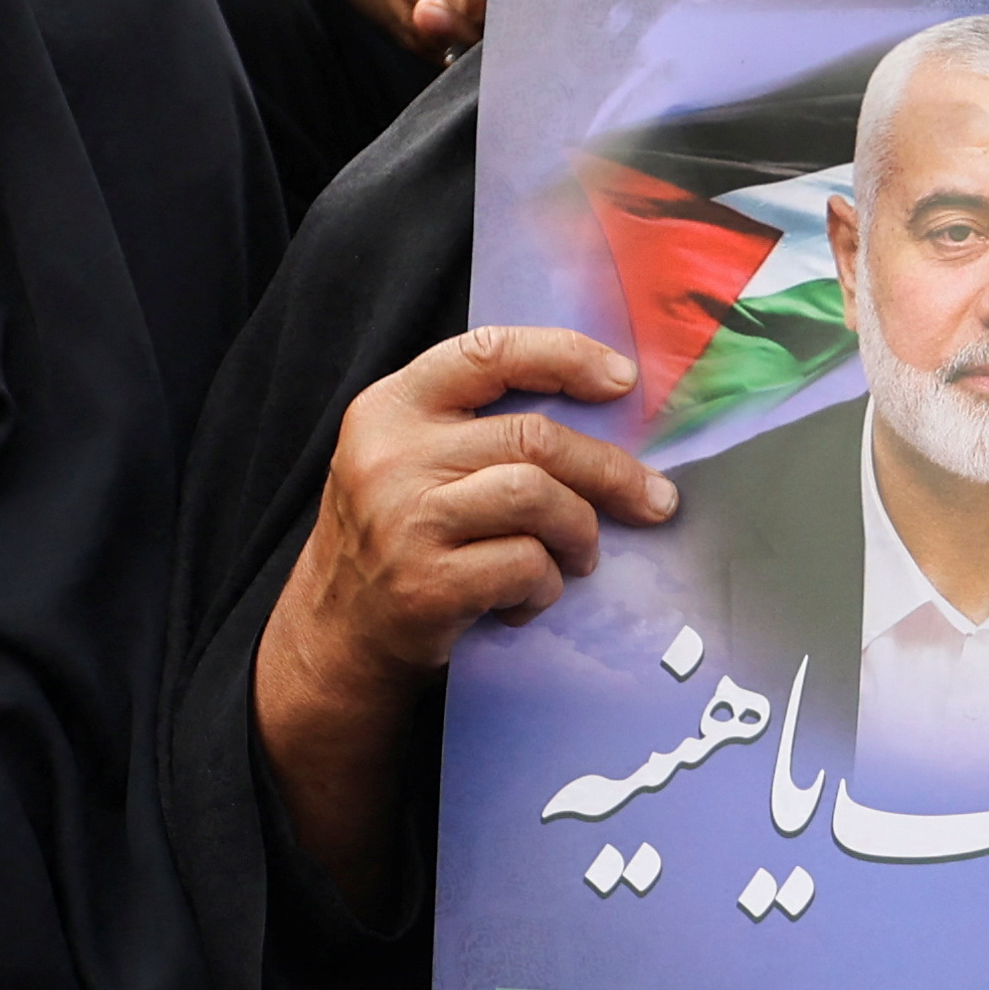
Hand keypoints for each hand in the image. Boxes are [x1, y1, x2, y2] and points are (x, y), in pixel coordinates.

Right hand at [253, 325, 665, 906]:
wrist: (334, 637)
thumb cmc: (395, 541)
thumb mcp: (408, 461)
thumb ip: (475, 428)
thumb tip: (600, 410)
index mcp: (390, 407)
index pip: (489, 352)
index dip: (565, 357)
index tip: (623, 381)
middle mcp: (390, 455)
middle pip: (534, 437)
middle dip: (610, 471)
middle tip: (653, 500)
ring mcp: (404, 520)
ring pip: (538, 497)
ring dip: (579, 532)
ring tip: (578, 557)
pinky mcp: (425, 583)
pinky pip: (526, 566)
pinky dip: (545, 586)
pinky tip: (526, 599)